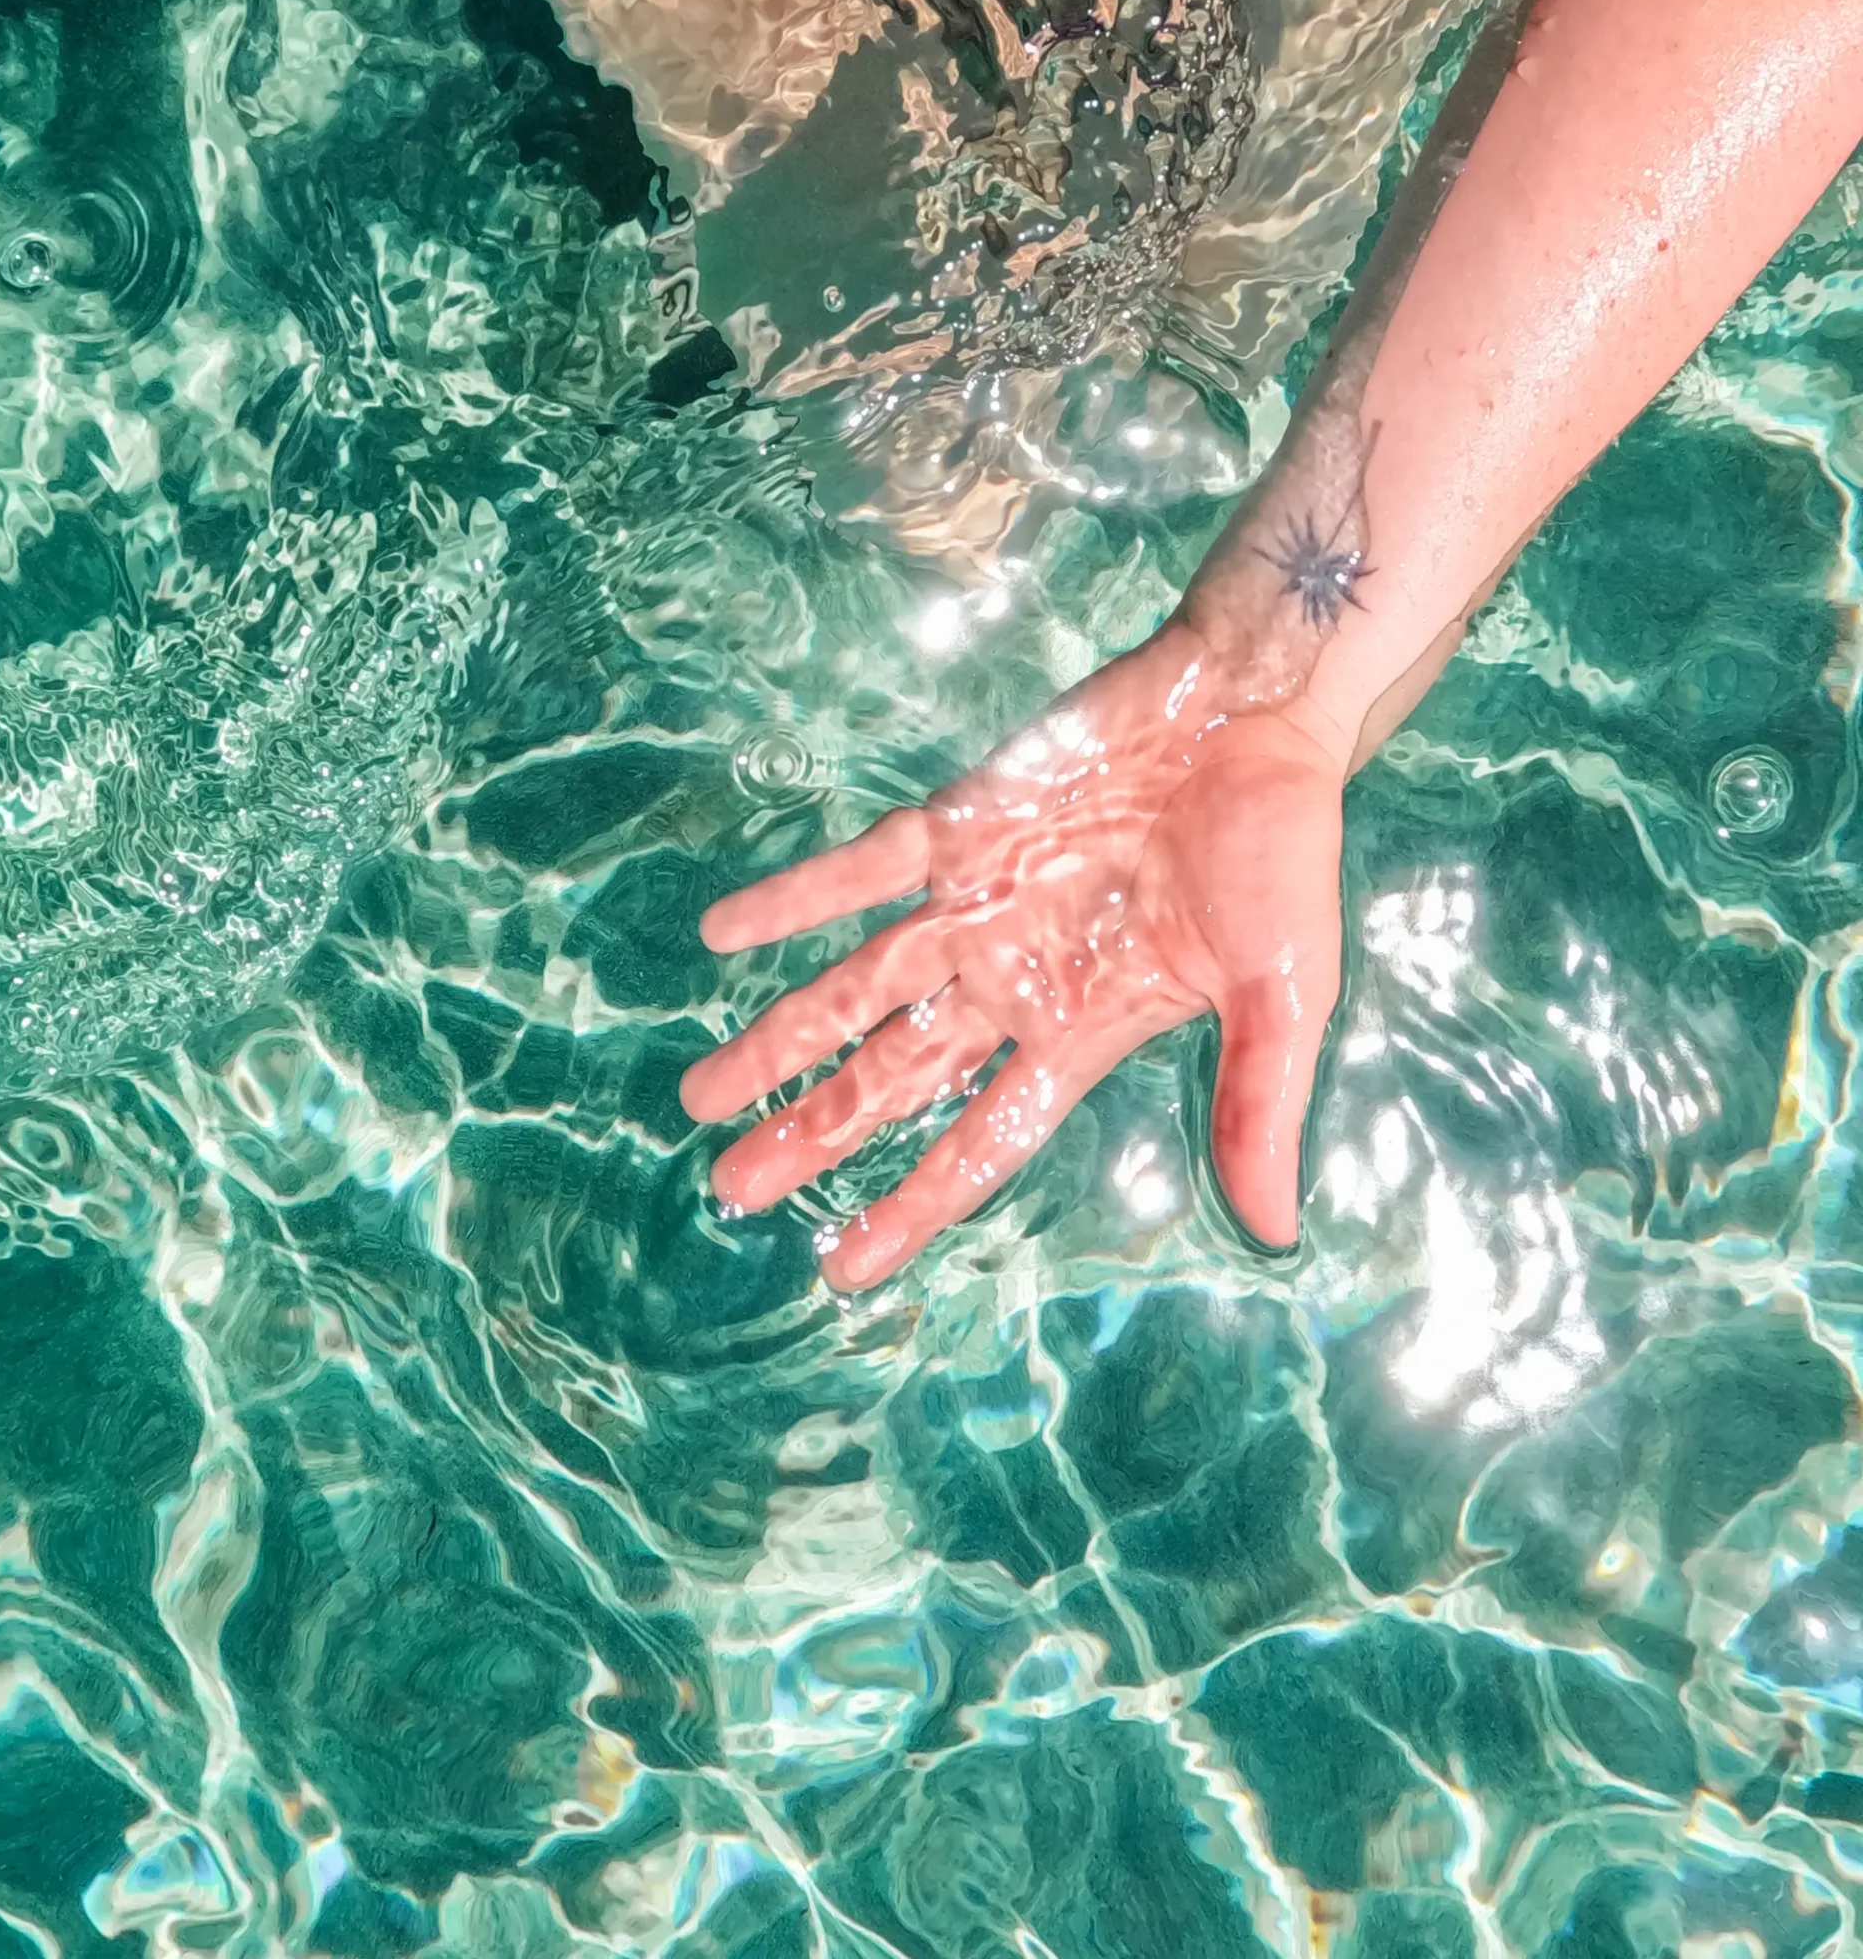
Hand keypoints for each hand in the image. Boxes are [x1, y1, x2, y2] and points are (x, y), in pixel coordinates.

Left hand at [680, 619, 1350, 1288]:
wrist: (1252, 714)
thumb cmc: (1280, 853)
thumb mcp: (1284, 995)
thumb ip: (1257, 1104)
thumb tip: (1272, 1232)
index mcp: (1081, 1029)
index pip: (981, 1141)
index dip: (912, 1207)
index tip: (842, 1270)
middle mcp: (1009, 978)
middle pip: (892, 1077)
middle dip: (813, 1133)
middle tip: (730, 1190)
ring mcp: (975, 903)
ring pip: (856, 987)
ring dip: (778, 1038)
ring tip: (699, 1095)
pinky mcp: (959, 824)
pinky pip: (859, 870)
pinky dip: (792, 900)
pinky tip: (722, 934)